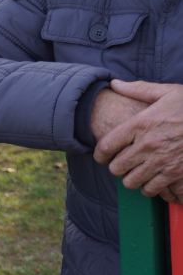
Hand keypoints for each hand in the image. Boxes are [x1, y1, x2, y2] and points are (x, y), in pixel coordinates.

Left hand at [94, 80, 182, 198]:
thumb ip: (139, 90)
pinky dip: (154, 189)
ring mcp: (163, 161)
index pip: (106, 146)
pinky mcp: (178, 174)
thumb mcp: (167, 92)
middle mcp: (148, 145)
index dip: (100, 154)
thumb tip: (114, 83)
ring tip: (139, 173)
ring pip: (133, 183)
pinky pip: (155, 190)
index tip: (103, 157)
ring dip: (134, 180)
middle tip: (123, 165)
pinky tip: (156, 182)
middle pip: (117, 169)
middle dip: (118, 168)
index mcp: (141, 124)